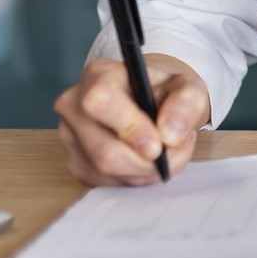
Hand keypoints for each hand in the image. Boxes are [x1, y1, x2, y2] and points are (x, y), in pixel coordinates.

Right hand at [53, 54, 209, 186]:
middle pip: (104, 151)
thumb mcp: (187, 87)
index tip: (159, 143)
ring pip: (106, 171)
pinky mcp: (74, 163)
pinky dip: (136, 177)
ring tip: (167, 151)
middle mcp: (74, 105)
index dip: (131, 127)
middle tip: (175, 149)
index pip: (101, 102)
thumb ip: (186, 104)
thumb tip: (170, 136)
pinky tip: (147, 160)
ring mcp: (69, 137)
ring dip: (147, 170)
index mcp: (99, 75)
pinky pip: (106, 182)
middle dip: (148, 161)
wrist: (152, 102)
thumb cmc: (165, 92)